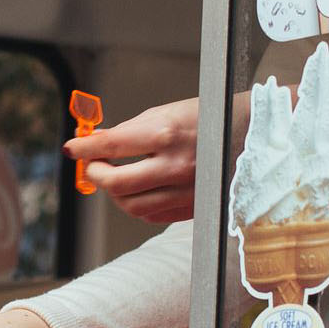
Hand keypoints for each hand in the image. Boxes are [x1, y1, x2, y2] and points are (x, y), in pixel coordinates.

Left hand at [67, 98, 200, 224]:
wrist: (255, 134)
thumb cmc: (210, 118)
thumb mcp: (167, 112)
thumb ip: (130, 130)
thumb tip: (96, 142)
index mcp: (167, 134)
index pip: (111, 146)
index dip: (85, 149)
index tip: (73, 149)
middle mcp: (175, 165)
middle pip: (116, 183)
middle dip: (96, 175)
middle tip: (92, 166)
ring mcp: (185, 190)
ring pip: (131, 205)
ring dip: (115, 193)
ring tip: (114, 178)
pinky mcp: (193, 207)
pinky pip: (152, 215)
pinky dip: (136, 205)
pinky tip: (137, 191)